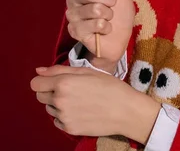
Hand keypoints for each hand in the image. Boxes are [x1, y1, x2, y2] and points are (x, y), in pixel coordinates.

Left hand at [30, 65, 160, 141]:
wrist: (125, 110)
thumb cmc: (108, 85)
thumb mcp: (86, 71)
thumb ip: (59, 70)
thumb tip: (38, 70)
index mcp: (63, 83)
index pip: (35, 84)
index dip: (43, 80)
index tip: (53, 80)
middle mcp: (59, 101)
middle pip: (39, 96)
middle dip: (49, 91)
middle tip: (69, 88)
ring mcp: (63, 117)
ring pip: (49, 108)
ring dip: (57, 103)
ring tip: (78, 99)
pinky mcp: (68, 129)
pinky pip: (57, 120)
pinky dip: (64, 115)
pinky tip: (80, 110)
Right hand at [66, 0, 134, 68]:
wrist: (119, 38)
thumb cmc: (119, 13)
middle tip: (113, 5)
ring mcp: (73, 15)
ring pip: (94, 9)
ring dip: (109, 14)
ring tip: (108, 18)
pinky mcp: (75, 31)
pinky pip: (96, 24)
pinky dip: (106, 26)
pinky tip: (105, 29)